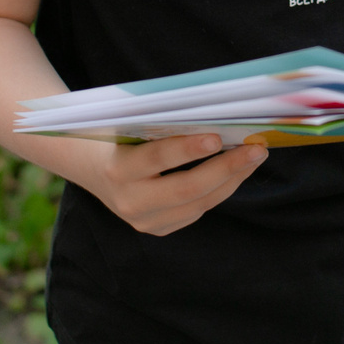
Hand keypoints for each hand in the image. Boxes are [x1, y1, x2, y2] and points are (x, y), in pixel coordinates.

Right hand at [80, 134, 268, 236]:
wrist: (87, 166)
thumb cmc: (114, 134)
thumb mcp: (127, 123)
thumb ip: (160, 122)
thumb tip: (213, 115)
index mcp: (117, 170)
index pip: (157, 159)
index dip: (188, 148)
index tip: (217, 136)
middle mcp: (129, 201)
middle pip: (187, 189)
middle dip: (226, 168)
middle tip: (256, 148)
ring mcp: (144, 220)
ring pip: (199, 203)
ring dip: (232, 179)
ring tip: (255, 156)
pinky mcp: (158, 228)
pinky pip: (197, 210)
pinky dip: (221, 189)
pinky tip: (238, 171)